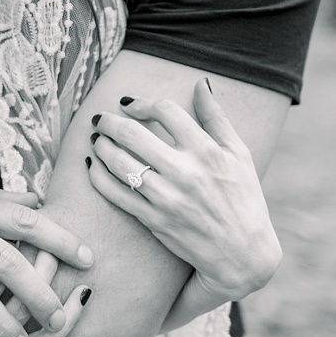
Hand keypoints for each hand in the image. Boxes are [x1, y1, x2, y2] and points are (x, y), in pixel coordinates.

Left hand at [87, 78, 281, 302]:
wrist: (243, 254)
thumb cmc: (244, 198)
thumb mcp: (239, 154)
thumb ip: (217, 117)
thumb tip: (200, 83)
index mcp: (208, 152)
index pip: (166, 111)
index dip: (142, 102)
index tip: (129, 103)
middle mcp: (186, 173)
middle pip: (133, 134)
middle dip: (109, 121)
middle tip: (100, 117)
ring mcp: (167, 198)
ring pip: (119, 163)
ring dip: (100, 146)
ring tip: (96, 139)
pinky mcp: (154, 220)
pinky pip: (115, 193)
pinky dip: (97, 176)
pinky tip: (92, 166)